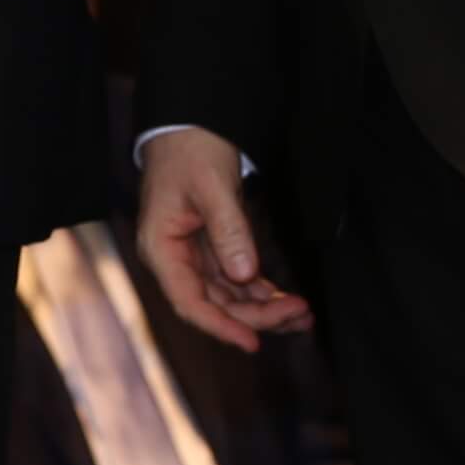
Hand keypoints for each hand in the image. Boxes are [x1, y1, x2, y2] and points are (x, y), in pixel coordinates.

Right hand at [134, 126, 309, 343]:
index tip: (254, 341)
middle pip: (215, 304)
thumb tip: (245, 275)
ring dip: (264, 306)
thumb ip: (229, 231)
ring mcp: (194, 255)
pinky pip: (237, 279)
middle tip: (298, 314)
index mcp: (161, 249)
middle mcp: (175, 259)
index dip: (221, 326)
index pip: (189, 301)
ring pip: (229, 296)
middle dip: (257, 314)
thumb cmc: (191, 150)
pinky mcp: (213, 247)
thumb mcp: (212, 186)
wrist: (190, 124)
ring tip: (302, 313)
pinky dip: (262, 290)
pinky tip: (287, 298)